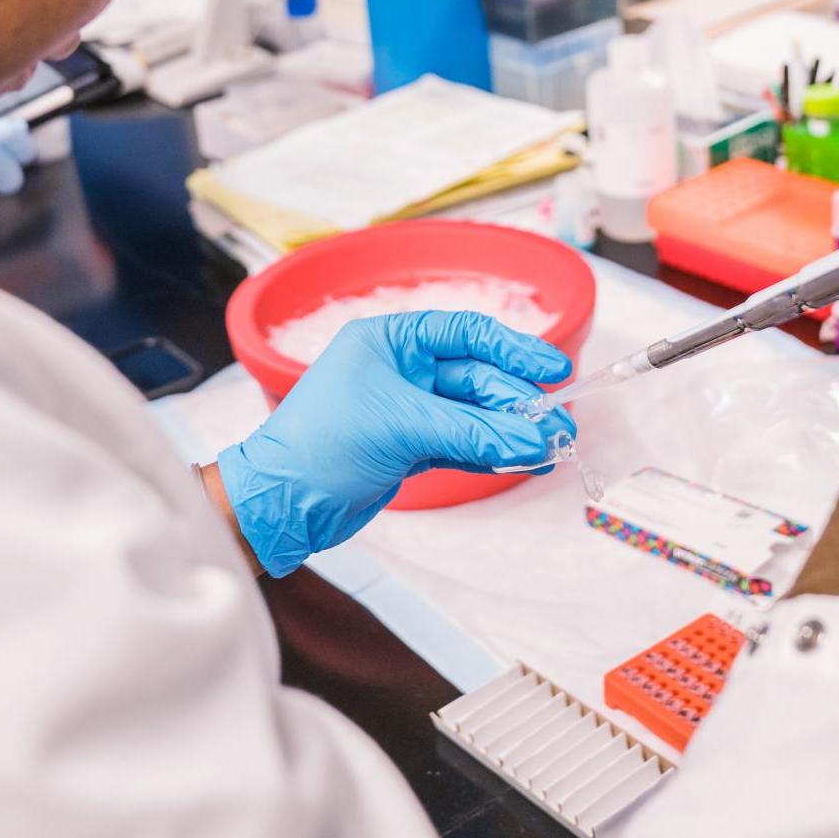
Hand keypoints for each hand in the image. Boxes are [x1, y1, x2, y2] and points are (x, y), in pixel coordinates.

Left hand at [218, 312, 573, 576]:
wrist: (281, 505)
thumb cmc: (320, 446)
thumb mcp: (401, 427)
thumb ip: (472, 431)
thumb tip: (533, 438)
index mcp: (388, 341)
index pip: (464, 332)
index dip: (512, 346)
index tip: (552, 366)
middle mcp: (400, 371)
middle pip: (476, 378)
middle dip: (517, 402)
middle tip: (558, 426)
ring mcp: (407, 411)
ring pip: (474, 414)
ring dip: (511, 431)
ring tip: (551, 448)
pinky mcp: (411, 448)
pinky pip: (464, 443)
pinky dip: (492, 452)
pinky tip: (524, 461)